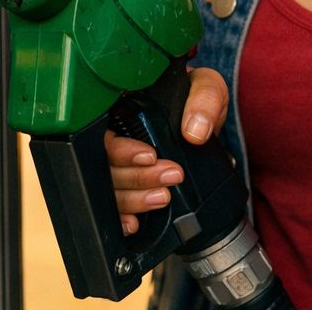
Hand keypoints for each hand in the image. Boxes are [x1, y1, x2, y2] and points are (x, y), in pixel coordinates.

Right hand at [104, 66, 229, 234]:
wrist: (203, 126)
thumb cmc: (197, 101)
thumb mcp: (207, 88)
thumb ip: (204, 99)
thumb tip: (195, 131)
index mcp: (123, 110)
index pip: (105, 134)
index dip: (121, 150)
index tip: (150, 156)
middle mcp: (114, 140)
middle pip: (106, 166)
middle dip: (137, 177)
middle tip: (172, 176)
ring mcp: (119, 167)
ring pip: (109, 191)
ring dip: (134, 199)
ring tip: (163, 197)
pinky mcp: (128, 189)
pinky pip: (113, 210)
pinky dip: (121, 220)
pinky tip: (134, 223)